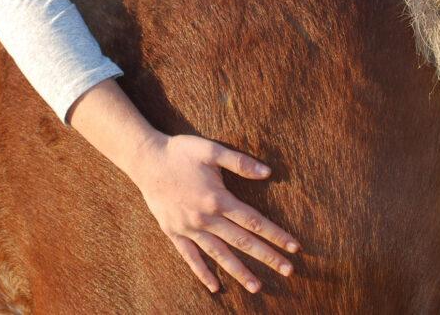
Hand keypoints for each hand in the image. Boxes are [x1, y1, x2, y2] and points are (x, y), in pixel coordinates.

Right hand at [133, 133, 299, 293]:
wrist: (145, 159)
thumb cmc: (180, 152)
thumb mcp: (211, 150)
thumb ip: (240, 162)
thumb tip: (268, 172)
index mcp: (218, 199)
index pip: (254, 222)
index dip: (276, 234)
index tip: (294, 247)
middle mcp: (205, 219)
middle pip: (242, 242)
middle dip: (267, 257)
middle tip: (288, 271)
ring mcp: (189, 228)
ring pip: (219, 255)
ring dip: (239, 272)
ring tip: (257, 287)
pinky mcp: (174, 232)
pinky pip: (190, 257)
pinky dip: (202, 272)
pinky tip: (214, 286)